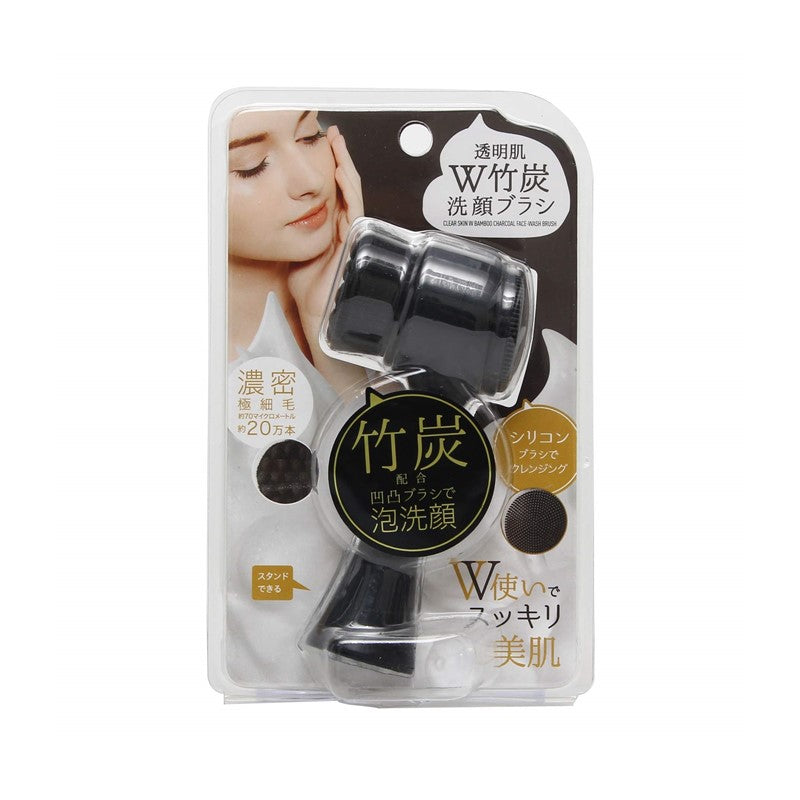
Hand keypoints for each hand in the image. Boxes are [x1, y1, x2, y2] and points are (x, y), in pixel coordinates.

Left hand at [287, 126, 363, 321]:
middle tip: (334, 136)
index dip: (333, 168)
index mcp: (335, 229)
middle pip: (348, 187)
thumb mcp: (300, 252)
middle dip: (341, 160)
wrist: (318, 310)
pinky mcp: (354, 242)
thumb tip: (287, 213)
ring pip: (353, 194)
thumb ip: (300, 231)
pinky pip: (354, 211)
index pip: (337, 192)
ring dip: (346, 168)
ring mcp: (352, 234)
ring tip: (339, 145)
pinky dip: (350, 191)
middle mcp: (346, 229)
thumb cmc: (310, 289)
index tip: (326, 147)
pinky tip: (343, 174)